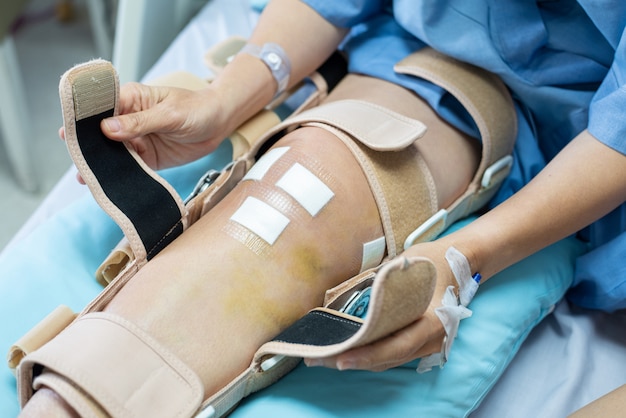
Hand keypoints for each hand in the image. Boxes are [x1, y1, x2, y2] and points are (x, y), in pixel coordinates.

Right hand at [59, 82, 231, 181]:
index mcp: (130, 99)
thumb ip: (140, 122)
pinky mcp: (147, 158)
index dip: (84, 119)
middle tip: (77, 161)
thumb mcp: (171, 114)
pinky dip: (120, 176)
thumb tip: (108, 128)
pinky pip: (130, 168)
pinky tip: (108, 186)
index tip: (69, 133)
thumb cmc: (197, 109)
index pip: (100, 107)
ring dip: (101, 165)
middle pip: (100, 134)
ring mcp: (137, 140)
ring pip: (112, 153)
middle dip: (88, 147)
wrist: (220, 125)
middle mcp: (128, 119)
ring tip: (85, 178)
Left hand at [304, 240, 456, 370]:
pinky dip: (369, 355)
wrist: (462, 262)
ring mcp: (428, 345)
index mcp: (434, 320)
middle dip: (351, 360)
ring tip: (323, 357)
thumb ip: (382, 283)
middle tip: (316, 359)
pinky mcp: (420, 344)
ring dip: (356, 360)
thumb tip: (347, 293)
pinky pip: (392, 355)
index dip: (367, 354)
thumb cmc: (433, 260)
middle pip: (388, 358)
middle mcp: (433, 339)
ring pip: (388, 360)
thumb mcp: (407, 266)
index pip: (396, 345)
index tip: (340, 357)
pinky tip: (346, 350)